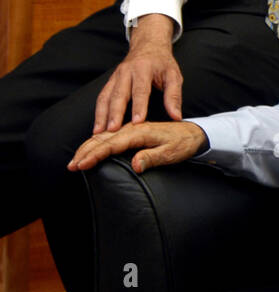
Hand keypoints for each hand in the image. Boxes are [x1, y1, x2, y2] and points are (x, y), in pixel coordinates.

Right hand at [69, 120, 207, 174]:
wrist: (194, 130)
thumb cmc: (185, 142)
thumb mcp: (174, 152)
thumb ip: (154, 157)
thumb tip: (135, 164)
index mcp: (141, 131)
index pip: (113, 144)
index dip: (96, 154)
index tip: (83, 164)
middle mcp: (133, 127)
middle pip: (103, 137)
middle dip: (85, 150)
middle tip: (71, 166)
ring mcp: (130, 126)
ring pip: (103, 132)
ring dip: (87, 145)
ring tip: (74, 159)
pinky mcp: (131, 128)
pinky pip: (109, 131)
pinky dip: (95, 139)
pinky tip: (88, 146)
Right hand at [93, 14, 183, 132]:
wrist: (148, 46)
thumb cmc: (162, 63)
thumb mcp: (173, 76)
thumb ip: (174, 96)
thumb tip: (176, 117)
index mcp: (143, 69)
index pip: (141, 90)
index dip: (139, 106)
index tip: (137, 122)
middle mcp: (126, 71)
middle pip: (119, 94)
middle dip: (115, 113)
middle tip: (113, 130)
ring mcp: (116, 76)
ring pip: (106, 96)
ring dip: (102, 115)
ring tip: (99, 133)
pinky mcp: (110, 82)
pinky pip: (102, 97)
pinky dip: (98, 112)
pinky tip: (98, 127)